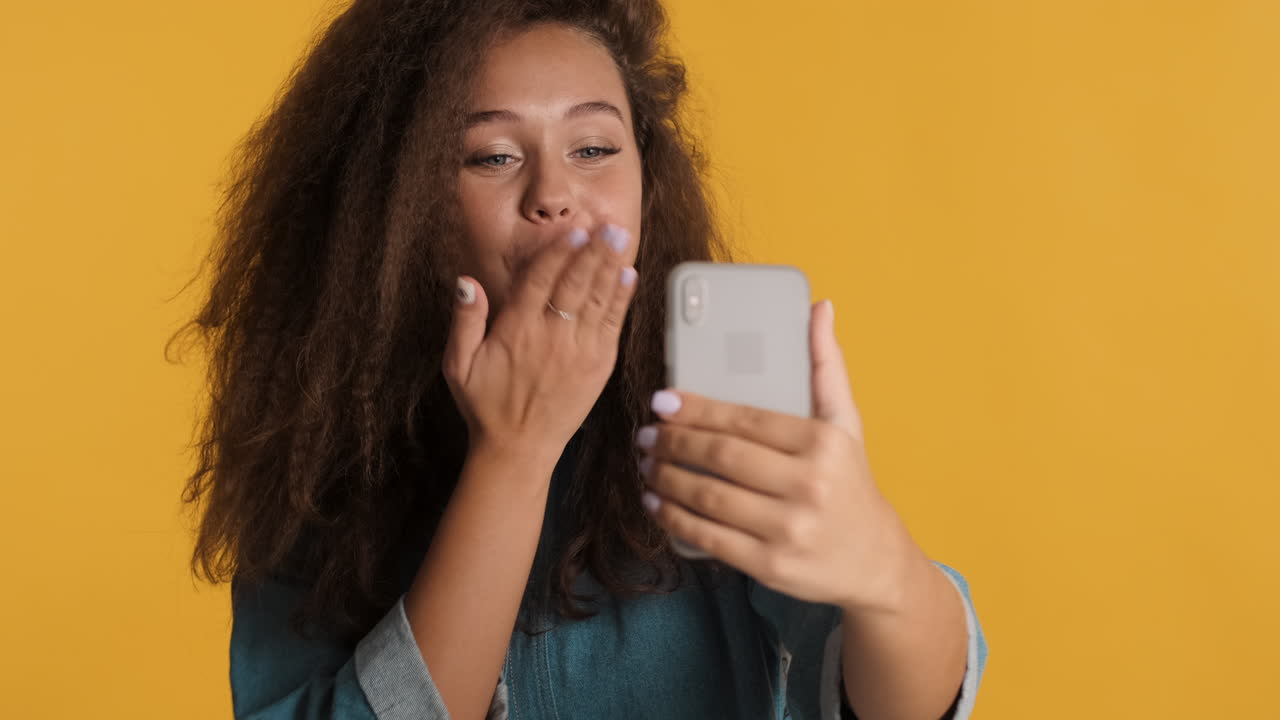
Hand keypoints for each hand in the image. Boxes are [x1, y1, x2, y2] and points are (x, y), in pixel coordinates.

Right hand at [444, 224, 637, 469]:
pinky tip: (629, 277)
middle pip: (576, 284)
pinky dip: (622, 300)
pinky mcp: (599, 367)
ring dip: (612, 267)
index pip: (540, 281)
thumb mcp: (458, 365)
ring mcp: (578, 352)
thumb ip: (464, 322)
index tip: (572, 231)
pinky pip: (612, 325)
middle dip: (594, 251)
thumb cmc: (485, 405)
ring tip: (622, 238)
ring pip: (598, 300)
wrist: (518, 448)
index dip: (558, 253)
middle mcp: (551, 337)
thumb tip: (465, 282)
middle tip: (609, 225)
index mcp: (516, 331)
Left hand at [635, 299, 919, 612]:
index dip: (697, 409)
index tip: (662, 401)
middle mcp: (809, 485)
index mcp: (823, 443)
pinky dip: (674, 519)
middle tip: (647, 435)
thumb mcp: (846, 423)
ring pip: (709, 497)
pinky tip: (656, 502)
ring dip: (666, 478)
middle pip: (722, 457)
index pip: (747, 419)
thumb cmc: (850, 482)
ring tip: (646, 464)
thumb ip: (826, 365)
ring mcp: (789, 529)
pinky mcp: (771, 566)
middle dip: (675, 443)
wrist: (874, 560)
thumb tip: (821, 307)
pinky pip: (709, 538)